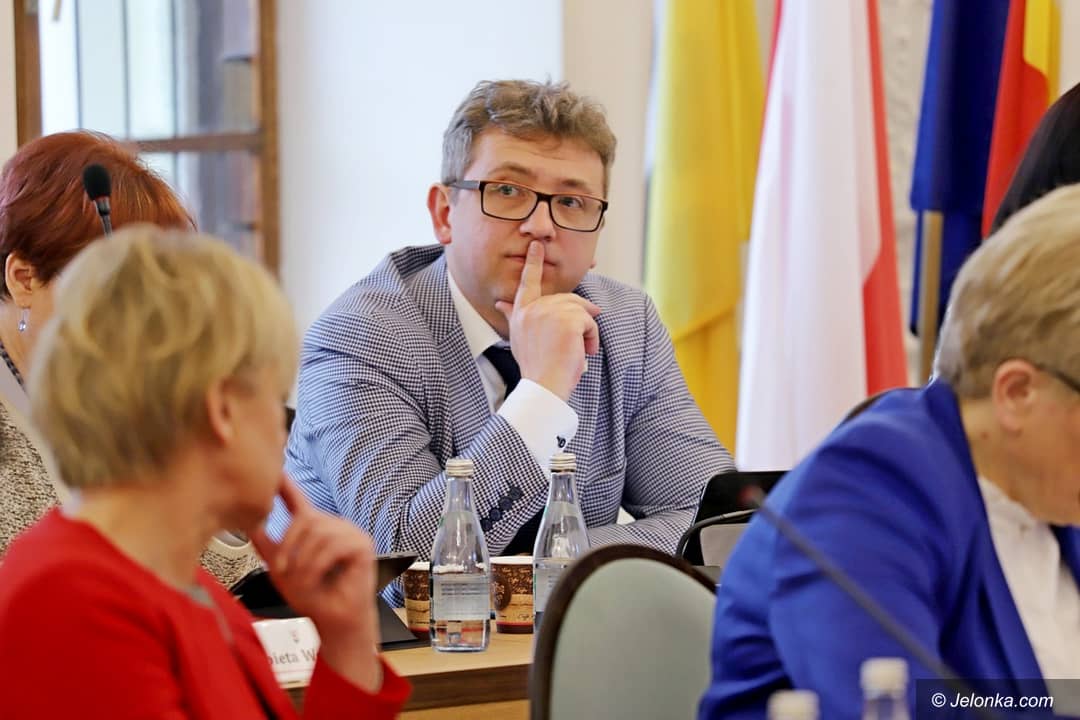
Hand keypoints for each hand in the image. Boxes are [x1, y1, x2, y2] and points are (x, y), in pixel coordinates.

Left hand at [251, 476, 381, 691]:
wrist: (333, 622)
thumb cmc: (313, 596)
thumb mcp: (281, 568)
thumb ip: (267, 545)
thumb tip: (249, 522)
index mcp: (315, 529)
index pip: (299, 501)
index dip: (287, 485)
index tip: (275, 469)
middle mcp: (335, 526)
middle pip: (306, 519)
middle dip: (289, 547)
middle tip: (283, 571)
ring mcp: (351, 533)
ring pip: (318, 532)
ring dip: (303, 560)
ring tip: (303, 580)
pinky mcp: (363, 545)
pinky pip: (333, 545)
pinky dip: (319, 565)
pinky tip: (320, 578)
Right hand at [494, 241, 600, 400]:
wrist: (543, 386)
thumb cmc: (536, 368)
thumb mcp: (520, 339)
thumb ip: (513, 316)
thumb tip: (500, 303)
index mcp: (521, 313)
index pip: (528, 283)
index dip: (533, 263)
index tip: (536, 246)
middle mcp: (533, 309)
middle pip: (567, 300)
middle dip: (581, 318)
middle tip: (586, 341)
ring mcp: (550, 313)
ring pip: (580, 311)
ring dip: (587, 332)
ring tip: (581, 351)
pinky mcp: (568, 320)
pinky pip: (589, 321)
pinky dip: (592, 337)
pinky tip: (585, 351)